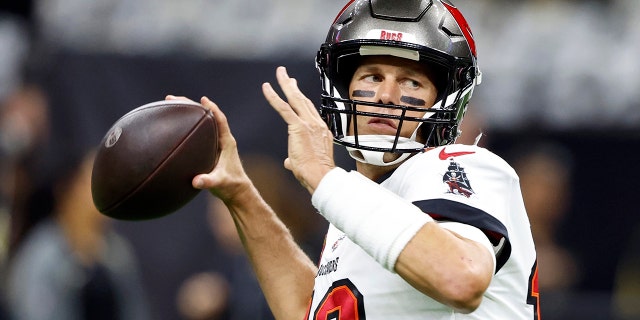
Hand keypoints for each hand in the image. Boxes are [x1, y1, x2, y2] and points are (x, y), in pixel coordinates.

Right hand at [165, 95, 251, 204]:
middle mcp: (222, 140)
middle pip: (207, 117)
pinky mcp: (210, 149)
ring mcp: (215, 143)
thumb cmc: (230, 186)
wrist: (236, 192)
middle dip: (191, 106)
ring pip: (201, 123)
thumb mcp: (219, 183)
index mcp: (227, 142)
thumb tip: (196, 181)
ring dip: (188, 113)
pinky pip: (198, 132)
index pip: (220, 120)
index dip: (212, 109)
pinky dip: (187, 126)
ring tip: (170, 105)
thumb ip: (208, 182)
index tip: (203, 99)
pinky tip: (173, 125)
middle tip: (173, 99)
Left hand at [262, 66, 334, 193]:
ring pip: (295, 98)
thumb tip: (289, 162)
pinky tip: (266, 88)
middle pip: (303, 100)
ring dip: (286, 84)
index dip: (301, 99)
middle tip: (286, 75)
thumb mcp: (305, 164)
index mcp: (320, 131)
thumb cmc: (315, 174)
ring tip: (280, 73)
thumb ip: (296, 159)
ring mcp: (309, 124)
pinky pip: (284, 108)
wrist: (321, 176)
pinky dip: (274, 96)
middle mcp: (316, 124)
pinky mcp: (298, 127)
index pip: (309, 111)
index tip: (296, 91)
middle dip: (293, 86)